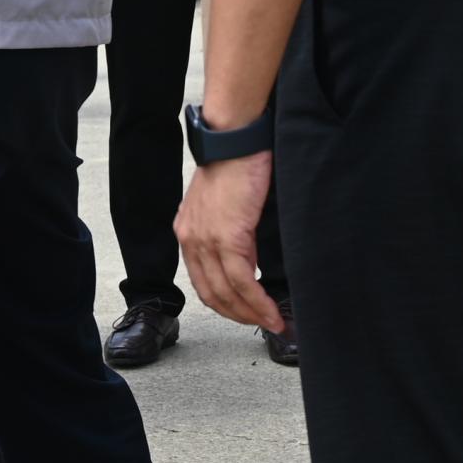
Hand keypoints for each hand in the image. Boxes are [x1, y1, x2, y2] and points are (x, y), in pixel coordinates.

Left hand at [176, 149, 284, 334]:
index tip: (246, 313)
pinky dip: (258, 302)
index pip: (202, 280)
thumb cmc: (237, 162)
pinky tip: (272, 311)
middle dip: (239, 315)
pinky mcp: (229, 236)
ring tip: (274, 323)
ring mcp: (207, 240)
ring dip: (252, 314)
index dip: (225, 302)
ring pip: (227, 293)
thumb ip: (229, 231)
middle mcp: (191, 239)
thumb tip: (249, 255)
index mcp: (188, 231)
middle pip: (212, 293)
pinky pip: (243, 281)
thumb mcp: (225, 203)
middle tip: (264, 324)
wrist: (235, 138)